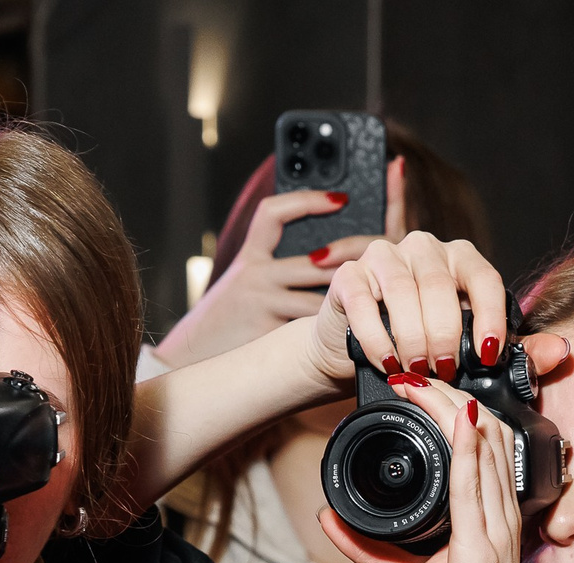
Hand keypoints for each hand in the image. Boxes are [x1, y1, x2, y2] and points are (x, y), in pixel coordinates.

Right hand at [154, 163, 406, 368]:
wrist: (191, 354)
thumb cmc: (229, 320)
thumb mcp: (244, 284)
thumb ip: (276, 267)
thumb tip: (327, 261)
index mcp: (250, 256)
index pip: (276, 213)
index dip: (308, 201)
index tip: (340, 198)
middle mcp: (255, 272)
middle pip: (321, 257)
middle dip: (354, 259)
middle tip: (381, 260)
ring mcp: (263, 300)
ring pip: (323, 294)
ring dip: (351, 298)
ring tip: (378, 298)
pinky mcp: (268, 329)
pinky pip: (311, 326)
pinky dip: (335, 328)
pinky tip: (357, 331)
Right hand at [312, 232, 568, 392]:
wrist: (358, 349)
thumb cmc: (422, 346)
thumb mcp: (471, 350)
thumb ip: (516, 352)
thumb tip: (559, 351)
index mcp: (460, 259)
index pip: (484, 278)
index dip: (489, 317)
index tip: (488, 355)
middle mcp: (424, 249)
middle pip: (440, 286)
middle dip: (445, 335)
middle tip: (444, 371)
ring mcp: (384, 256)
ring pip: (403, 291)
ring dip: (412, 338)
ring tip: (417, 369)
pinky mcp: (349, 275)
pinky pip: (366, 303)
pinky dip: (378, 339)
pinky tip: (388, 363)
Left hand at [320, 383, 528, 562]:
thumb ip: (368, 546)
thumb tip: (330, 517)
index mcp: (488, 522)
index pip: (481, 450)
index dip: (457, 413)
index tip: (420, 391)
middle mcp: (498, 519)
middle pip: (486, 437)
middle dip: (451, 397)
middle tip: (414, 373)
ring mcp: (495, 531)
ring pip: (485, 451)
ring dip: (454, 410)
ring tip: (424, 380)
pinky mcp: (483, 550)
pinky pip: (477, 489)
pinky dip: (468, 451)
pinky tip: (458, 420)